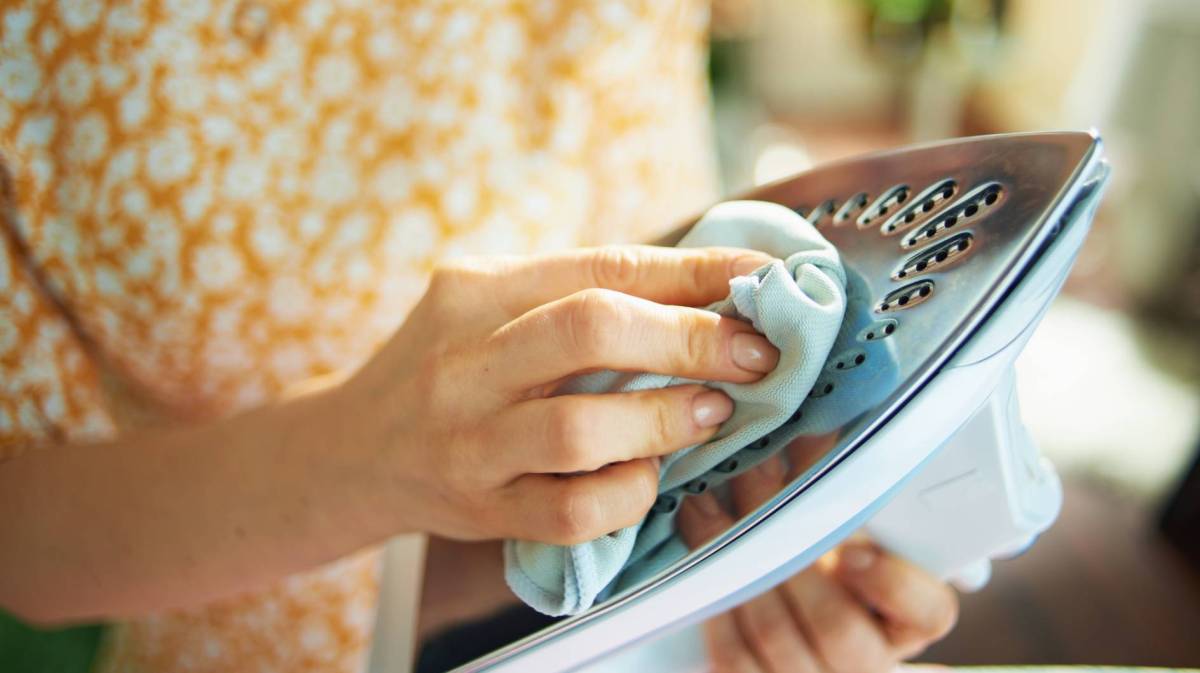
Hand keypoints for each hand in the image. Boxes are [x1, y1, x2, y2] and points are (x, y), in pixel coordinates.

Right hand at [340, 245, 778, 544]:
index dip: (695, 272)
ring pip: (579, 428)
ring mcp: (467, 441)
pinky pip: (568, 511)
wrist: (354, 452)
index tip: (763, 278)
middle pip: (591, 329)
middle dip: (692, 338)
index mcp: (475, 291)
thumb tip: (713, 288)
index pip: (600, 267)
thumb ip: (579, 294)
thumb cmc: (449, 367)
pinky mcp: (478, 508)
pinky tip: (649, 477)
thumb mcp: (492, 307)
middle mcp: (464, 361)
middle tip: (755, 354)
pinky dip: (626, 494)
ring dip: (665, 418)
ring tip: (713, 412)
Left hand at [677, 452, 958, 672]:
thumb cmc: (827, 559)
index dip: (894, 585)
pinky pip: (733, 649)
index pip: (928, 613)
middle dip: (788, 548)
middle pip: (834, 626)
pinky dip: (711, 592)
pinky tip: (696, 543)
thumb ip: (843, 485)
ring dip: (737, 560)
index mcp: (905, 622)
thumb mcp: (847, 527)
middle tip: (755, 477)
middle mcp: (864, 662)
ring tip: (709, 500)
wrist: (789, 622)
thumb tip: (815, 417)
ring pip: (775, 634)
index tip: (853, 549)